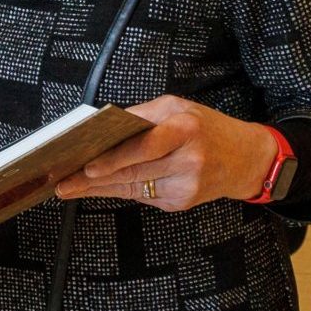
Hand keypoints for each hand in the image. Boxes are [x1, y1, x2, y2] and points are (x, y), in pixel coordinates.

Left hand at [56, 95, 277, 210]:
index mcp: (186, 129)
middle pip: (133, 172)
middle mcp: (188, 160)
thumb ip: (144, 116)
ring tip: (70, 187)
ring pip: (133, 188)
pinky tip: (98, 189)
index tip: (88, 166)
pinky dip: (120, 191)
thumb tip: (105, 126)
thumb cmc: (207, 127)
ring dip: (99, 189)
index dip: (115, 159)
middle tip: (64, 182)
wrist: (246, 158)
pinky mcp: (182, 202)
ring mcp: (186, 185)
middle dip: (94, 179)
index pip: (145, 146)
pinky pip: (143, 196)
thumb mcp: (179, 108)